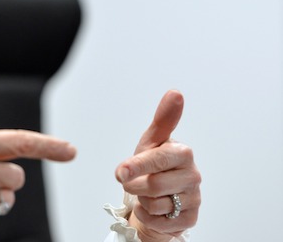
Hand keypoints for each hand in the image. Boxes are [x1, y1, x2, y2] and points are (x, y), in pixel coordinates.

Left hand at [115, 91, 201, 241]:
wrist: (159, 195)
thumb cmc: (154, 164)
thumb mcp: (152, 141)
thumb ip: (163, 119)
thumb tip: (176, 92)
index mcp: (183, 153)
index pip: (158, 160)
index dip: (137, 166)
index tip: (120, 172)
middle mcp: (193, 176)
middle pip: (153, 186)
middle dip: (135, 185)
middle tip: (131, 181)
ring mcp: (194, 198)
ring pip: (155, 205)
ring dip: (142, 201)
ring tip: (146, 193)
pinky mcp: (190, 219)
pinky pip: (159, 221)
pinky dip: (148, 216)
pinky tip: (153, 208)